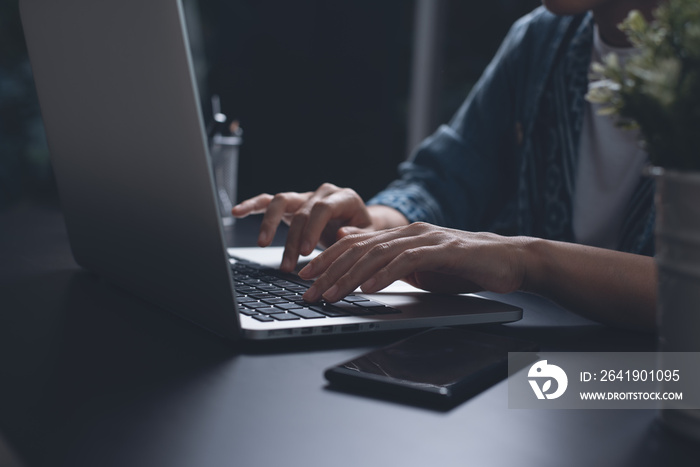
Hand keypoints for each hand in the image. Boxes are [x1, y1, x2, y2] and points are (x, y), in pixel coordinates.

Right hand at [231, 183, 373, 271]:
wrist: (360, 225)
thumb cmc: (363, 232)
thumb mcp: (368, 236)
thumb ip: (357, 235)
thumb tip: (341, 234)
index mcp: (344, 197)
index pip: (322, 208)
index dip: (312, 229)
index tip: (306, 252)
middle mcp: (322, 192)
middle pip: (301, 211)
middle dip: (292, 240)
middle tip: (288, 264)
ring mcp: (306, 196)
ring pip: (281, 201)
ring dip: (270, 224)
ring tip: (262, 244)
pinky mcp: (292, 204)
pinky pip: (269, 201)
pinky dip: (253, 205)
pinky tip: (237, 212)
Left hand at [298, 222, 527, 302]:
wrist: (508, 260)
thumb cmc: (462, 267)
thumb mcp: (417, 264)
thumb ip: (388, 259)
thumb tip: (356, 256)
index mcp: (400, 235)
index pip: (354, 244)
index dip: (326, 259)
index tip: (305, 277)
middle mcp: (409, 232)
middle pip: (359, 248)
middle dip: (329, 271)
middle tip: (308, 292)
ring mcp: (426, 238)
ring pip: (378, 254)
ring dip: (351, 277)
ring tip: (332, 295)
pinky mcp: (444, 250)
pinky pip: (408, 261)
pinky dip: (386, 275)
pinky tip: (369, 289)